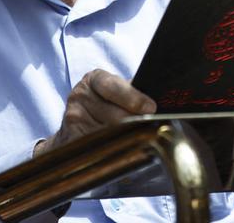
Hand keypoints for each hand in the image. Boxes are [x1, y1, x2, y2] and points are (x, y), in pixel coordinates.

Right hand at [35, 70, 155, 156]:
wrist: (76, 125)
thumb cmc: (105, 106)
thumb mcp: (116, 92)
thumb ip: (135, 92)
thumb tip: (162, 101)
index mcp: (95, 79)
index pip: (113, 86)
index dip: (133, 98)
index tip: (151, 108)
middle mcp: (81, 95)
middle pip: (114, 114)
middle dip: (135, 123)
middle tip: (151, 130)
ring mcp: (73, 116)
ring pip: (107, 133)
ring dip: (126, 140)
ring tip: (141, 144)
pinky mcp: (70, 137)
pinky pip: (95, 147)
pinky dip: (111, 152)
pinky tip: (122, 154)